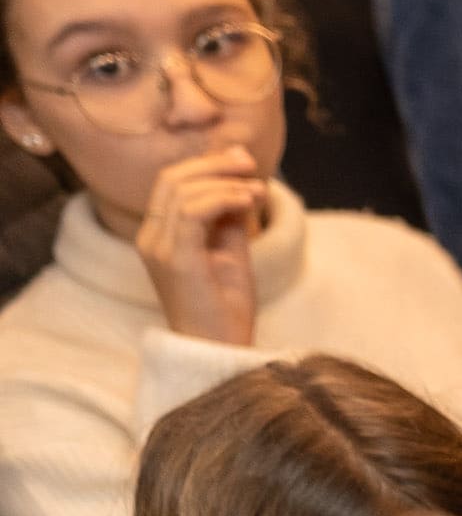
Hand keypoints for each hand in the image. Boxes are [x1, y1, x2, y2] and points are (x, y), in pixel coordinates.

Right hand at [132, 143, 269, 344]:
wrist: (219, 353)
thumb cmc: (225, 309)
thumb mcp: (230, 254)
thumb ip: (230, 219)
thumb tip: (243, 183)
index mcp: (158, 236)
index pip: (171, 183)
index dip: (206, 165)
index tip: (244, 163)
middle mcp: (151, 238)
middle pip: (170, 179)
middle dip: (214, 164)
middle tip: (250, 165)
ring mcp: (159, 249)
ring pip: (180, 190)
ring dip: (225, 182)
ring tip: (258, 191)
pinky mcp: (175, 260)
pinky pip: (193, 212)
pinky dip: (223, 198)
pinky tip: (249, 202)